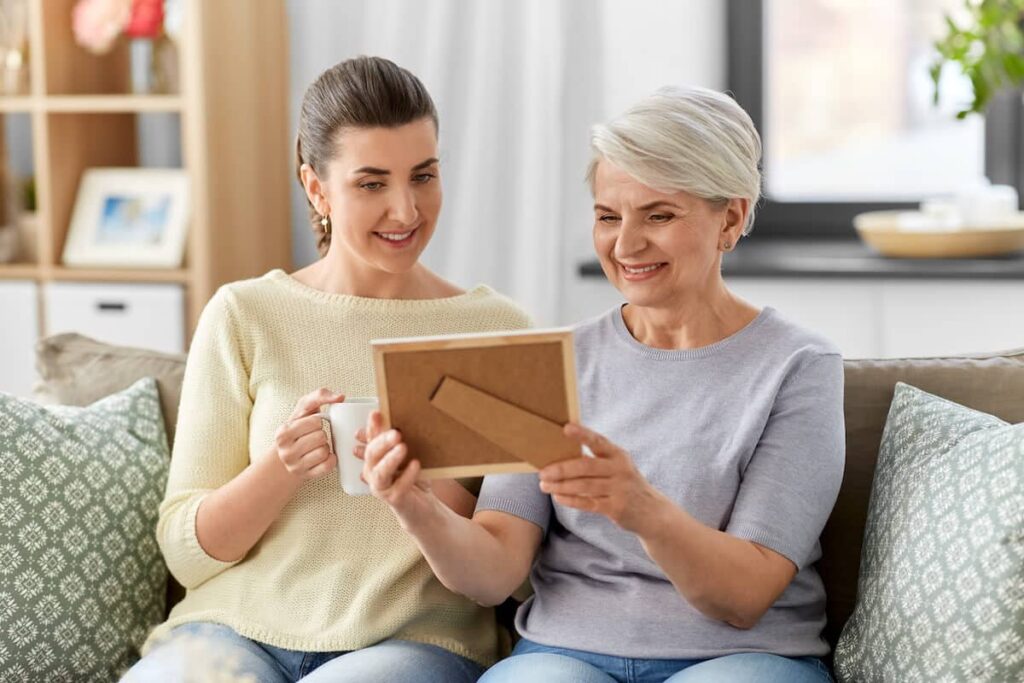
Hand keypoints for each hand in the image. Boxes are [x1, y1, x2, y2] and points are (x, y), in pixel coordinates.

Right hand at [274, 388, 345, 479]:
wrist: (288, 454)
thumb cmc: (300, 426)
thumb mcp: (304, 409)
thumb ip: (319, 396)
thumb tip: (341, 397)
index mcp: (283, 432)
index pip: (315, 422)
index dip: (319, 421)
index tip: (312, 424)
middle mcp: (285, 451)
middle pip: (321, 437)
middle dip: (322, 435)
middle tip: (315, 437)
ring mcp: (294, 466)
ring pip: (324, 452)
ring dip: (326, 447)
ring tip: (318, 446)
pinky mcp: (305, 476)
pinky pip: (327, 466)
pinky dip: (331, 460)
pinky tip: (324, 457)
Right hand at [358, 410, 434, 516]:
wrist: (421, 506)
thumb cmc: (412, 478)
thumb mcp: (405, 456)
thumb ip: (396, 440)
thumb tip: (393, 419)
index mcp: (374, 459)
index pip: (371, 439)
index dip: (372, 427)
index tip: (376, 413)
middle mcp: (373, 472)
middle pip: (372, 455)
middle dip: (382, 442)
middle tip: (396, 432)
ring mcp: (381, 487)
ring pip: (380, 472)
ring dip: (391, 459)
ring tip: (402, 447)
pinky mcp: (393, 499)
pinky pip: (398, 487)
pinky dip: (407, 475)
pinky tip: (416, 464)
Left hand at [538, 423, 666, 533]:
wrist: (652, 512)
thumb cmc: (625, 484)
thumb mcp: (618, 467)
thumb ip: (597, 461)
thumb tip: (560, 456)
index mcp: (618, 455)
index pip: (598, 441)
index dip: (582, 435)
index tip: (566, 428)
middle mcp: (620, 470)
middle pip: (586, 466)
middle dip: (562, 469)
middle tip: (542, 472)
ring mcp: (619, 489)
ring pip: (584, 486)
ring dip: (561, 486)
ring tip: (544, 485)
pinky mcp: (616, 508)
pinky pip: (588, 503)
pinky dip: (571, 500)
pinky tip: (557, 496)